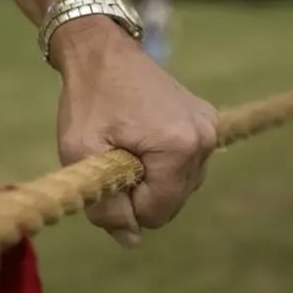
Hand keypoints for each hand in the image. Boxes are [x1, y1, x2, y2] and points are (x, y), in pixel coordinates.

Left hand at [52, 16, 217, 246]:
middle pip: (171, 203)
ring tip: (126, 145)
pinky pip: (186, 166)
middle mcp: (205, 140)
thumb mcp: (82, 155)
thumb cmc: (87, 100)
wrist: (101, 50)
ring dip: (150, 180)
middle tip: (113, 157)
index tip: (106, 171)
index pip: (156, 213)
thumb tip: (130, 241)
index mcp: (179, 148)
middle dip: (139, 193)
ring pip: (180, 187)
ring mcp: (210, 129)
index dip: (125, 205)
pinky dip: (162, 164)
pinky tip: (141, 139)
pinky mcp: (208, 122)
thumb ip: (105, 206)